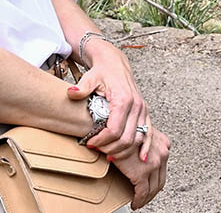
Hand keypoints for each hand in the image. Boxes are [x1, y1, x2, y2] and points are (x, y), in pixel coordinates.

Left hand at [66, 42, 151, 159]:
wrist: (114, 62)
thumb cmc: (102, 71)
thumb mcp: (90, 77)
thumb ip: (82, 87)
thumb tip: (71, 93)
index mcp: (124, 99)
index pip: (114, 130)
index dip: (101, 141)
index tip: (90, 143)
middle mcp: (136, 106)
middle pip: (126, 139)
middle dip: (111, 149)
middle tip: (98, 150)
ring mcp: (142, 110)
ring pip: (137, 139)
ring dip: (124, 151)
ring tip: (109, 154)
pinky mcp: (144, 112)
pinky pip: (148, 133)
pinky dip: (145, 146)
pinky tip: (141, 157)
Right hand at [109, 125, 169, 209]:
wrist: (114, 126)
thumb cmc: (123, 127)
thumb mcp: (139, 132)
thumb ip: (144, 143)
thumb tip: (140, 155)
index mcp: (163, 144)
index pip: (163, 168)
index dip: (156, 179)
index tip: (150, 186)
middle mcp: (162, 153)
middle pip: (160, 179)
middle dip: (152, 191)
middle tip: (144, 198)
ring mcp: (154, 163)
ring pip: (153, 188)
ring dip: (146, 197)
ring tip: (138, 201)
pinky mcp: (141, 172)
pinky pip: (141, 192)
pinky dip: (139, 200)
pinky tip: (134, 203)